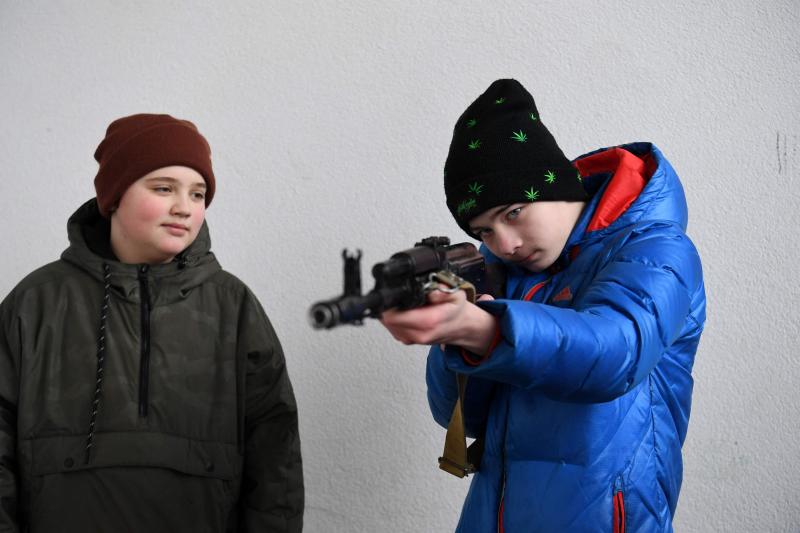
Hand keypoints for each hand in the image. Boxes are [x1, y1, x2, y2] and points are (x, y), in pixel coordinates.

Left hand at [379, 289, 496, 354]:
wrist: (461, 327)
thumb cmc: (456, 310)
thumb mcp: (456, 295)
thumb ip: (444, 291)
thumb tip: (431, 291)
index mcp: (428, 322)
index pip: (393, 316)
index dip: (388, 303)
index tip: (392, 294)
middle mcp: (418, 334)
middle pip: (386, 319)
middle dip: (388, 305)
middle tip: (397, 295)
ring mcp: (411, 339)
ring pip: (386, 324)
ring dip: (390, 311)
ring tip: (404, 303)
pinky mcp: (406, 340)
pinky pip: (391, 327)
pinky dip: (394, 317)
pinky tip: (404, 311)